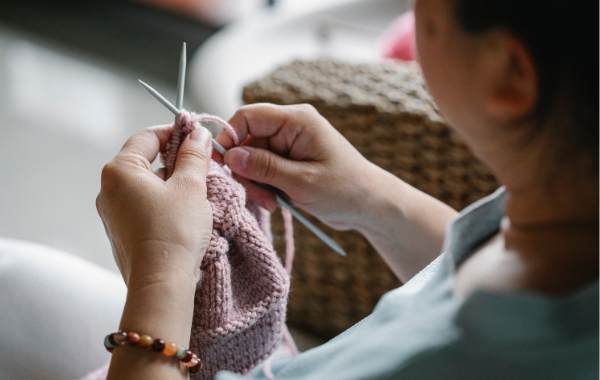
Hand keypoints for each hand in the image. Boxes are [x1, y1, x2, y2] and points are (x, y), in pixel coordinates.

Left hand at [96, 126, 212, 288]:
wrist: (161, 282)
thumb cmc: (174, 232)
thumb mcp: (190, 186)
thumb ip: (194, 156)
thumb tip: (198, 134)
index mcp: (120, 171)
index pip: (147, 137)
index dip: (175, 132)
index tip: (197, 136)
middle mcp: (109, 190)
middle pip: (145, 161)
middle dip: (176, 160)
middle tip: (203, 165)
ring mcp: (112, 213)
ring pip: (146, 185)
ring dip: (172, 183)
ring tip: (199, 192)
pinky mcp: (121, 233)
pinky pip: (144, 206)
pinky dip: (164, 203)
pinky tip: (185, 214)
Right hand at [217, 103, 373, 229]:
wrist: (370, 205)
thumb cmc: (345, 189)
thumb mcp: (303, 181)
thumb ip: (265, 167)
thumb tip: (230, 156)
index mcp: (297, 121)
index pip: (249, 116)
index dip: (230, 136)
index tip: (224, 165)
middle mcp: (290, 127)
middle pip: (247, 141)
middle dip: (246, 170)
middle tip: (260, 197)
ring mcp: (288, 145)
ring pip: (252, 159)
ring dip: (255, 183)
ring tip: (272, 203)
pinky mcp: (288, 162)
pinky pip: (262, 170)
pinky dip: (264, 187)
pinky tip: (277, 202)